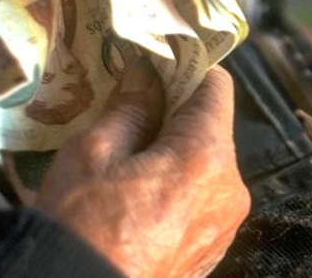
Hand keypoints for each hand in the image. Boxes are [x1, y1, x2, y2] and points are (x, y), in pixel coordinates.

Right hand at [34, 60, 249, 277]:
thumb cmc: (80, 227)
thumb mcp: (94, 152)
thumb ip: (131, 107)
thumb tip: (147, 74)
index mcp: (207, 157)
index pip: (216, 87)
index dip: (186, 69)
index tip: (157, 62)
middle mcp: (230, 189)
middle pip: (212, 128)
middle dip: (174, 114)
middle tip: (130, 108)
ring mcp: (225, 223)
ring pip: (206, 164)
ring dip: (174, 152)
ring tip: (127, 155)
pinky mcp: (212, 248)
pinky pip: (201, 200)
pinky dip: (177, 187)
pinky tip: (138, 192)